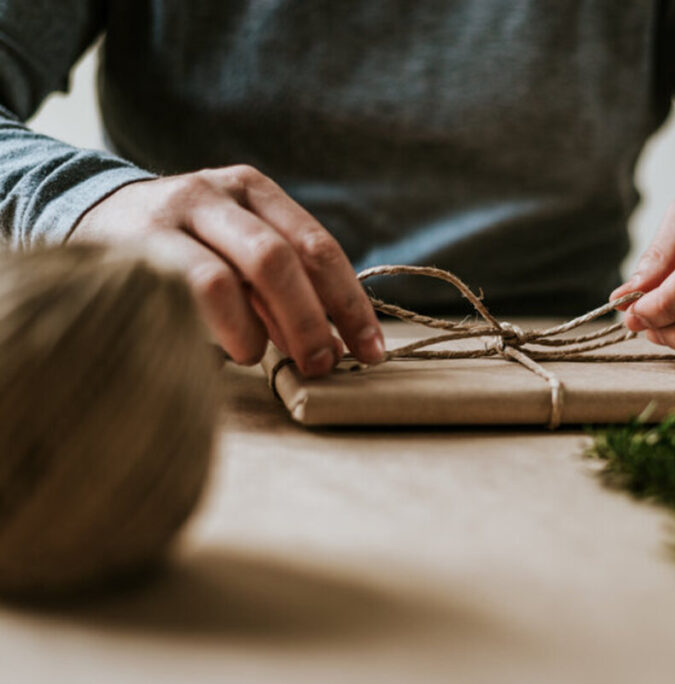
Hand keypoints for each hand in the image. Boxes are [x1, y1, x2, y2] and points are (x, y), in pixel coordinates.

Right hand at [71, 165, 384, 375]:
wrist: (91, 213)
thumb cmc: (186, 245)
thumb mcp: (237, 249)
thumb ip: (282, 286)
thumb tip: (334, 341)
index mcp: (256, 190)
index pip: (318, 247)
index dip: (349, 303)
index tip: (371, 350)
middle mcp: (218, 192)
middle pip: (283, 258)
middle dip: (312, 319)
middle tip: (324, 364)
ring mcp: (175, 212)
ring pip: (236, 273)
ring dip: (265, 327)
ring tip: (264, 358)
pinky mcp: (138, 242)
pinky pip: (193, 287)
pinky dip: (226, 325)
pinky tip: (234, 349)